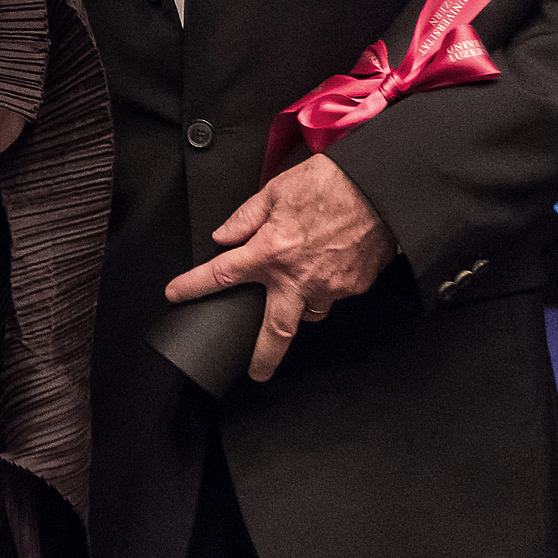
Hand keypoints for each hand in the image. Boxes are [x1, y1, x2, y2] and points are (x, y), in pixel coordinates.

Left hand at [164, 153, 398, 381]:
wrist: (381, 191)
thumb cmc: (330, 185)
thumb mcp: (275, 191)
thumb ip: (245, 217)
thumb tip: (225, 236)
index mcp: (271, 251)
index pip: (222, 275)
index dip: (193, 286)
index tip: (176, 295)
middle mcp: (298, 277)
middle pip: (276, 330)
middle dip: (264, 356)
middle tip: (256, 373)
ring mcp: (329, 286)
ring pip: (308, 313)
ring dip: (298, 310)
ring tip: (293, 297)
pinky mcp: (354, 287)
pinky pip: (332, 297)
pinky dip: (323, 289)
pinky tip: (324, 270)